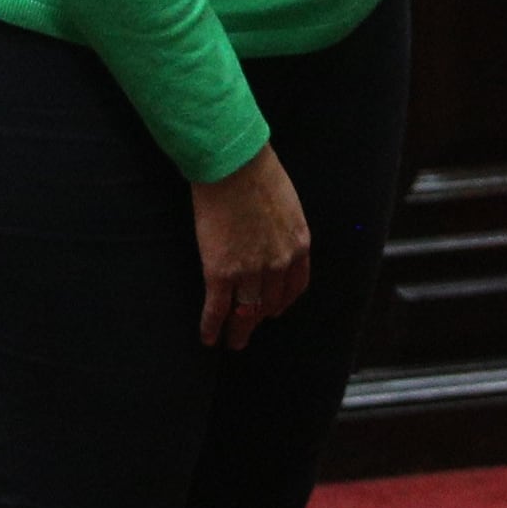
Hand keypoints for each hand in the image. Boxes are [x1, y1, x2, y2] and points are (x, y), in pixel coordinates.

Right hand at [189, 144, 311, 346]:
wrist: (234, 166)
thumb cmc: (259, 173)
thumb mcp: (286, 203)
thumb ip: (283, 228)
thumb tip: (271, 236)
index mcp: (298, 245)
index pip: (294, 286)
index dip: (282, 302)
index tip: (274, 311)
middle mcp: (279, 264)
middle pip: (270, 303)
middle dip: (259, 319)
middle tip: (249, 332)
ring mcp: (249, 271)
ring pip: (246, 313)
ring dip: (238, 331)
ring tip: (231, 342)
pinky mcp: (220, 272)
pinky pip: (217, 308)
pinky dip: (211, 327)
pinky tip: (208, 337)